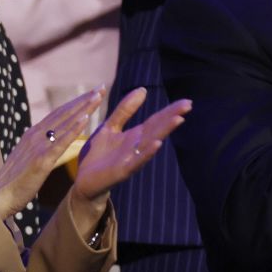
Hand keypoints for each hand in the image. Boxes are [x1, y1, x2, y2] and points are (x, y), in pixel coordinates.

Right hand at [0, 88, 104, 220]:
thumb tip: (46, 141)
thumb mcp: (26, 159)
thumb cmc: (12, 183)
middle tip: (101, 88)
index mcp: (32, 135)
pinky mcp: (41, 160)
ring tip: (98, 96)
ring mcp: (38, 146)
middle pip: (63, 112)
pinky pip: (61, 141)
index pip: (57, 114)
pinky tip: (86, 119)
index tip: (91, 94)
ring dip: (83, 108)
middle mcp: (35, 135)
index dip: (75, 103)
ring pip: (64, 122)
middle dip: (83, 100)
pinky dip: (74, 128)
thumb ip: (37, 147)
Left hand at [72, 88, 191, 211]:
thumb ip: (125, 110)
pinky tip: (158, 144)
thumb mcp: (110, 126)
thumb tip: (143, 89)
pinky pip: (137, 160)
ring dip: (164, 131)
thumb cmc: (98, 155)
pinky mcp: (122, 170)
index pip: (156, 120)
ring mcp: (132, 158)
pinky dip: (147, 152)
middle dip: (172, 117)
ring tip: (178, 119)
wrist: (83, 181)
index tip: (187, 101)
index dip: (170, 110)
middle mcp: (137, 146)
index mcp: (135, 136)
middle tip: (188, 105)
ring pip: (151, 142)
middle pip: (157, 129)